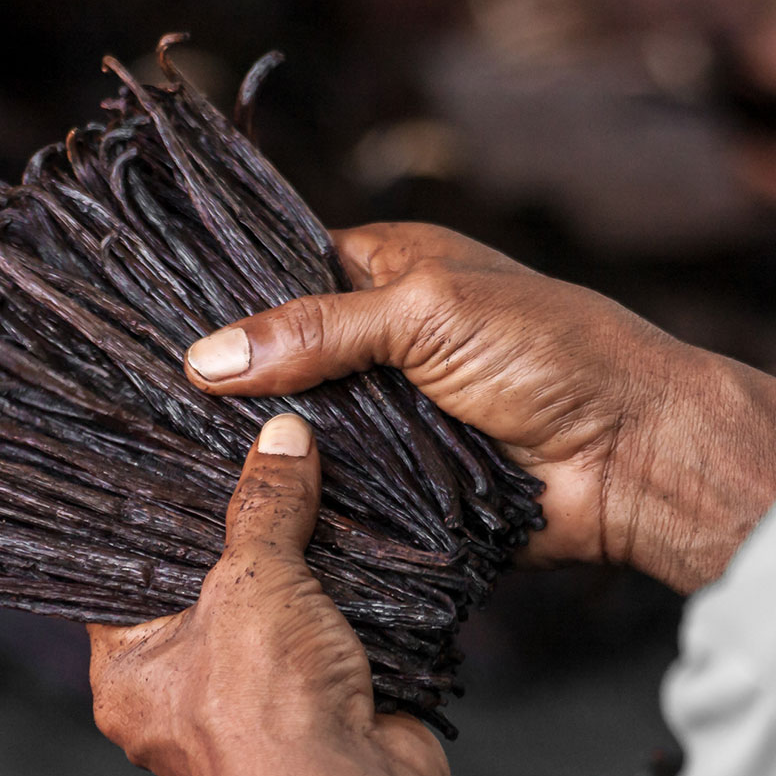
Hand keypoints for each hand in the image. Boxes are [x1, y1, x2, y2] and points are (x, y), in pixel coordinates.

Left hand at [89, 414, 463, 775]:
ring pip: (276, 608)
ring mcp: (258, 701)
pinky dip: (350, 597)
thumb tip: (281, 439)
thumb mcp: (251, 582)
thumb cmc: (265, 714)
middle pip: (210, 587)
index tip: (180, 461)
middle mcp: (185, 693)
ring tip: (316, 488)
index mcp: (130, 674)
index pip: (125, 578)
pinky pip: (330, 631)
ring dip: (305, 564)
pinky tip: (364, 546)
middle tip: (257, 461)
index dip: (155, 520)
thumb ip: (263, 506)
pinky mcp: (322, 702)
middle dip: (244, 533)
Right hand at [183, 223, 775, 591]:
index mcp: (390, 272)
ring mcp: (390, 416)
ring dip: (265, 445)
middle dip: (235, 384)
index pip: (285, 273)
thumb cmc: (554, 353)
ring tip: (169, 459)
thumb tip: (208, 356)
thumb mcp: (427, 314)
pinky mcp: (400, 483)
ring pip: (303, 429)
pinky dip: (301, 496)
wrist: (632, 456)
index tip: (152, 326)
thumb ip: (317, 330)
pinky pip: (334, 488)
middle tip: (143, 403)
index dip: (230, 299)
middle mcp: (382, 342)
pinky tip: (238, 504)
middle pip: (284, 360)